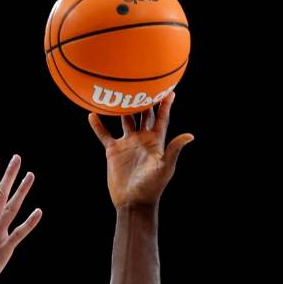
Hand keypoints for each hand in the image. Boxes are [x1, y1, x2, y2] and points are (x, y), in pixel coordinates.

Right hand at [89, 92, 192, 208]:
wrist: (133, 202)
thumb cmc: (152, 186)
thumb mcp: (165, 167)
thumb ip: (174, 149)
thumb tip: (190, 135)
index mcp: (155, 141)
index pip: (161, 118)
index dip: (165, 104)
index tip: (168, 89)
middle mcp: (141, 139)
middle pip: (142, 114)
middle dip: (142, 99)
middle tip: (140, 82)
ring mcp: (127, 144)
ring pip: (124, 120)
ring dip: (121, 108)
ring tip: (117, 91)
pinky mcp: (113, 151)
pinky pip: (104, 135)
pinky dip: (98, 125)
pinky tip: (92, 113)